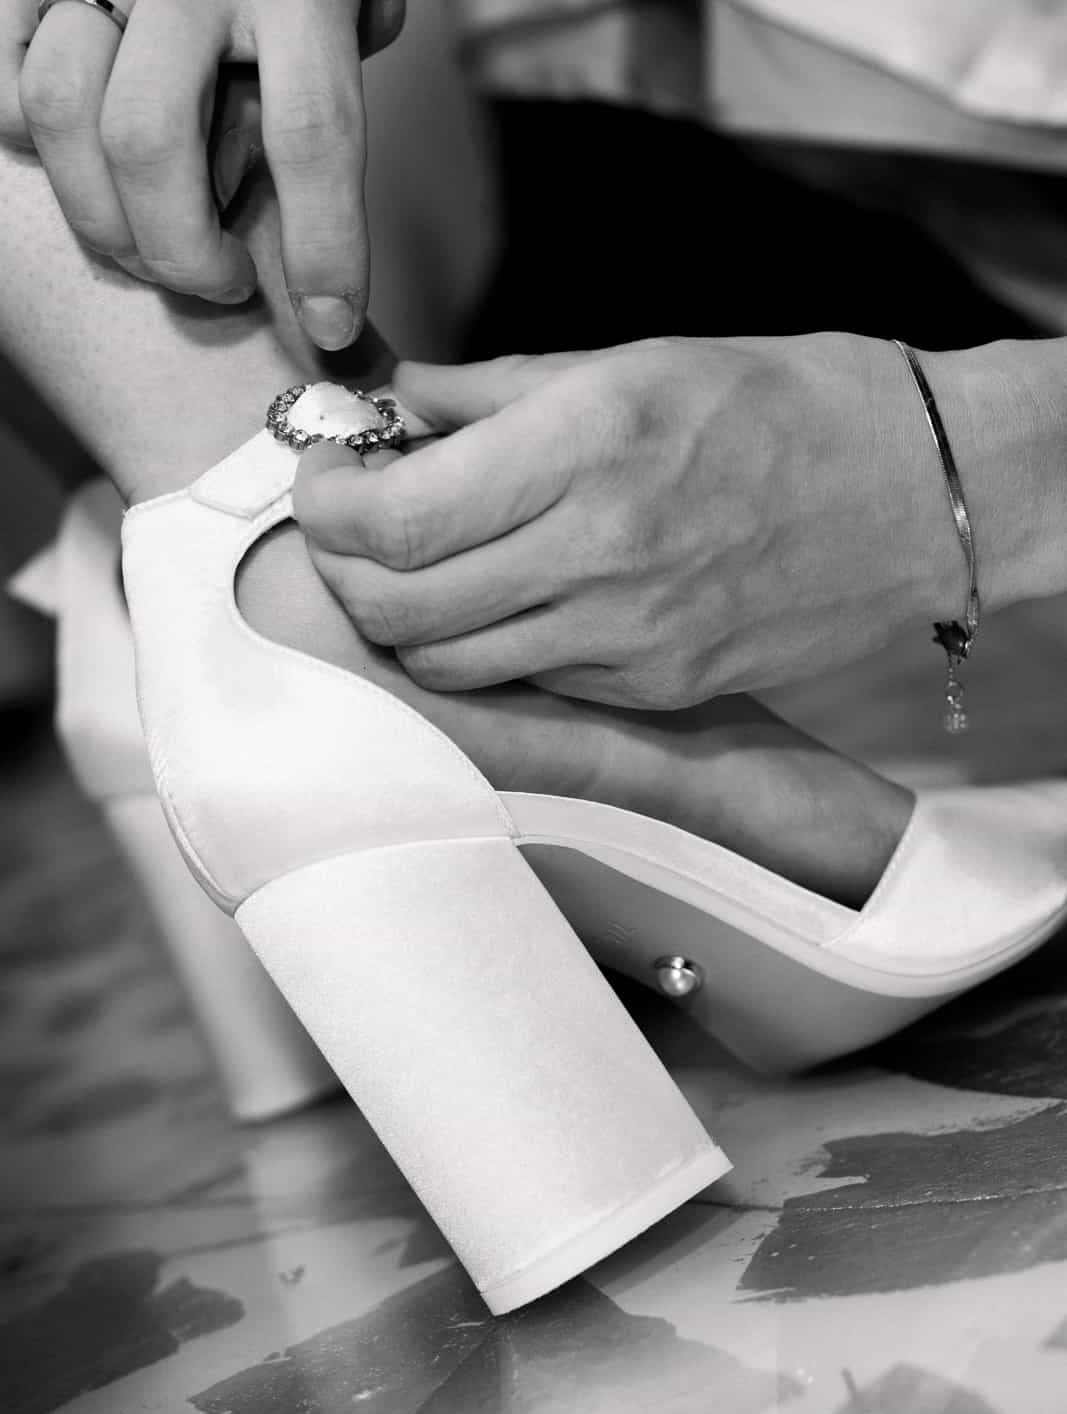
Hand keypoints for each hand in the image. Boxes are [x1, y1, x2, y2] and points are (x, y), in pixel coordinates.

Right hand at [4, 0, 403, 345]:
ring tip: (156, 247)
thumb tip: (314, 190)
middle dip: (182, 252)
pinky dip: (34, 146)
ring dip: (105, 217)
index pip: (311, 134)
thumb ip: (339, 67)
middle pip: (151, 140)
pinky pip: (4, 80)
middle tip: (222, 285)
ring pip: (62, 113)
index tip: (332, 327)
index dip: (325, 252)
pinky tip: (86, 168)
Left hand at [293, 334, 981, 706]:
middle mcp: (600, 555)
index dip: (328, 504)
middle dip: (342, 567)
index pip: (400, 518)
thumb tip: (394, 407)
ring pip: (445, 665)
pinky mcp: (652, 689)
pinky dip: (480, 645)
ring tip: (413, 562)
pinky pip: (523, 683)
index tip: (324, 475)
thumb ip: (494, 392)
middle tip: (348, 523)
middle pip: (399, 608)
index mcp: (590, 447)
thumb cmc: (781, 403)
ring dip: (400, 618)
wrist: (912, 497)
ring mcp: (628, 640)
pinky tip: (499, 593)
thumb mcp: (634, 358)